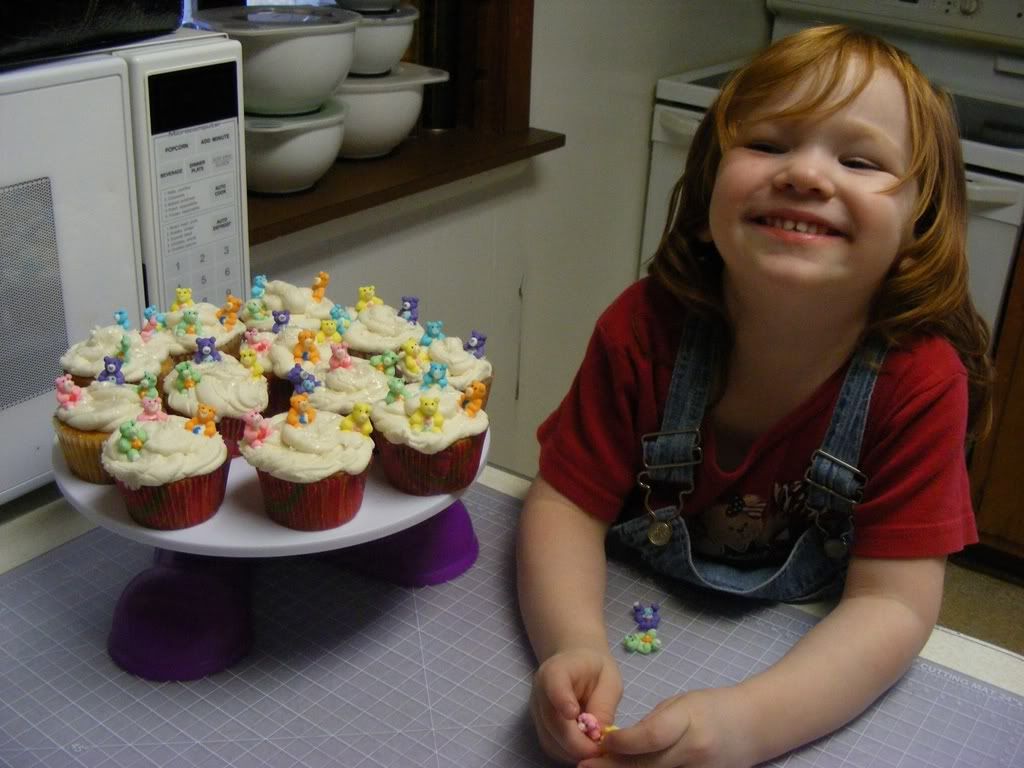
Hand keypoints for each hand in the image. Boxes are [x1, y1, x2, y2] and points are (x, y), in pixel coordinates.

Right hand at [529, 648, 622, 763]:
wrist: (576, 665)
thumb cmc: (595, 670)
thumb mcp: (609, 679)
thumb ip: (604, 703)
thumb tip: (599, 734)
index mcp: (556, 670)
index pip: (553, 685)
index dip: (561, 701)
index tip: (574, 714)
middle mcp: (540, 692)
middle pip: (552, 722)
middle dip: (577, 742)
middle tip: (601, 749)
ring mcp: (537, 712)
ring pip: (550, 740)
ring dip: (574, 751)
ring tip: (596, 749)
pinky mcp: (540, 728)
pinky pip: (552, 747)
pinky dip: (569, 753)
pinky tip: (586, 748)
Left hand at [580, 686, 756, 767]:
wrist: (752, 727)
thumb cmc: (711, 707)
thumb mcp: (680, 704)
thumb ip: (650, 725)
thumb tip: (616, 743)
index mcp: (689, 721)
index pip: (650, 736)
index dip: (622, 742)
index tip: (600, 741)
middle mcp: (695, 752)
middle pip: (646, 767)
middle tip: (584, 765)